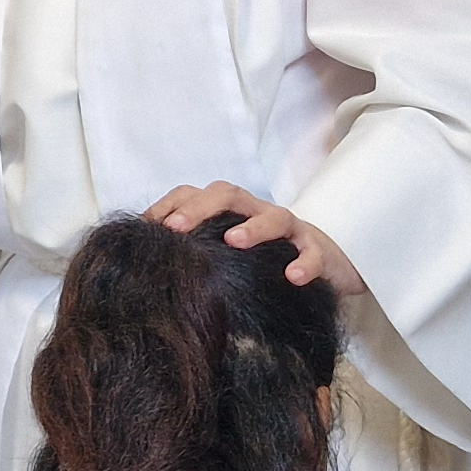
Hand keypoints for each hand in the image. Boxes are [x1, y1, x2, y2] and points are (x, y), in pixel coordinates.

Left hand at [148, 182, 366, 295]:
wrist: (323, 265)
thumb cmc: (263, 259)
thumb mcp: (225, 255)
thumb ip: (195, 254)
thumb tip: (148, 266)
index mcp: (229, 212)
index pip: (194, 194)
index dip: (170, 205)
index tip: (147, 225)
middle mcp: (256, 212)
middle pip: (228, 194)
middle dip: (199, 208)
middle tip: (177, 228)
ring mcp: (289, 229)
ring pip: (273, 216)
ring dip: (253, 227)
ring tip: (233, 241)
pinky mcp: (316, 249)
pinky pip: (312, 252)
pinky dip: (304, 262)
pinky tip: (293, 277)